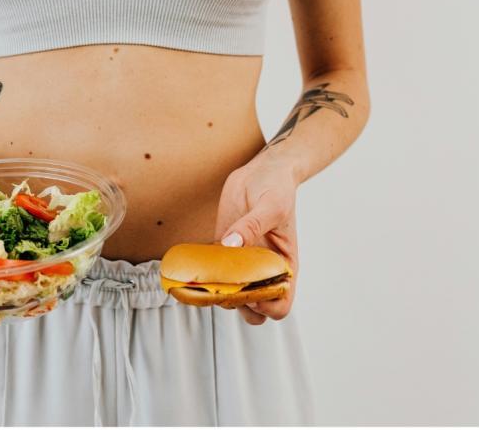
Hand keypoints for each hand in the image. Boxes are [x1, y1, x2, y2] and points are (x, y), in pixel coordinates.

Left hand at [214, 159, 299, 324]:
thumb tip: (230, 244)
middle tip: (224, 286)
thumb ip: (251, 226)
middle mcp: (263, 269)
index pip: (281, 304)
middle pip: (253, 308)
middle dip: (238, 304)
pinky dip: (203, 275)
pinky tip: (194, 266)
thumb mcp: (271, 206)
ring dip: (217, 291)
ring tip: (206, 277)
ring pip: (230, 294)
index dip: (267, 306)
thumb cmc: (277, 188)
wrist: (262, 171)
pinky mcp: (223, 249)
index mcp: (284, 265)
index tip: (251, 292)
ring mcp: (242, 262)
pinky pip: (213, 272)